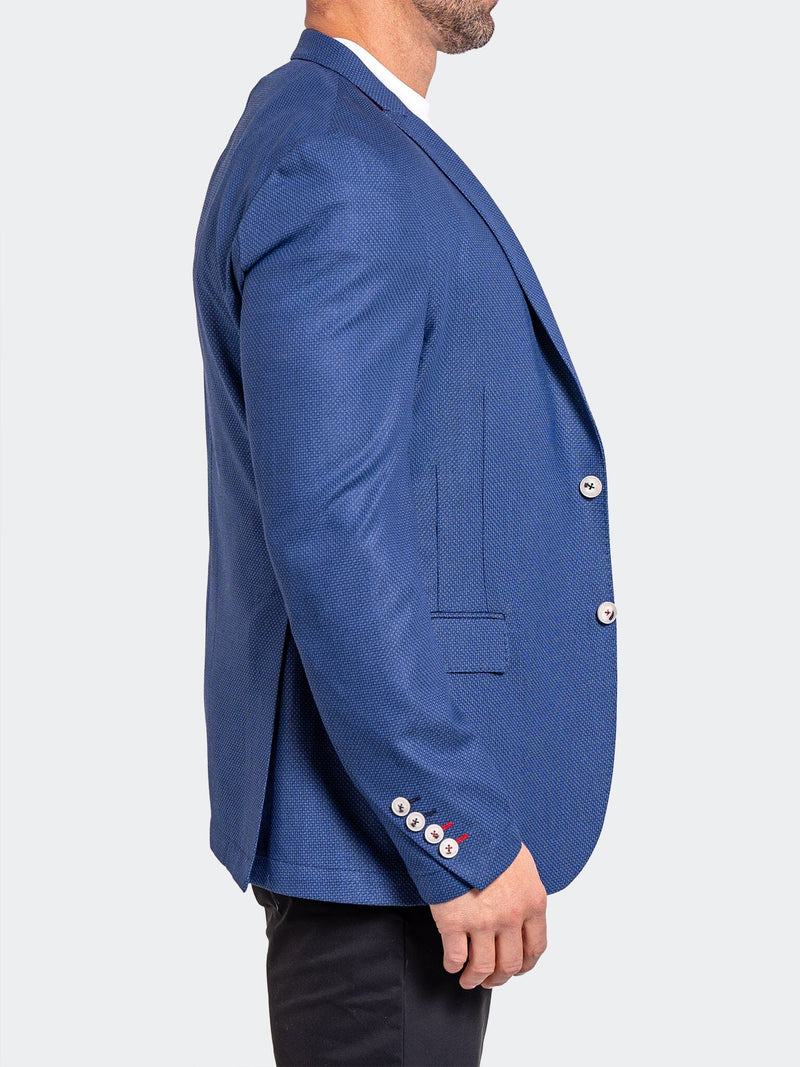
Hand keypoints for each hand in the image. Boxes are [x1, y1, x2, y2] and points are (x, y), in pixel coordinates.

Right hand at [429, 842, 546, 988]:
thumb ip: (522, 890)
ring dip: (475, 979)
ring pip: (483, 967)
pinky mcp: (454, 921)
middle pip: (510, 964)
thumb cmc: (489, 836)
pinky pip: (456, 957)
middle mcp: (512, 916)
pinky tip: (452, 964)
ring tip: (468, 979)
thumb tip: (518, 907)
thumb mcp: (520, 862)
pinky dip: (453, 966)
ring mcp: (483, 921)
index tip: (517, 969)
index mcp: (533, 901)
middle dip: (500, 977)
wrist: (461, 824)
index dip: (525, 964)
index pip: (536, 947)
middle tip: (490, 979)